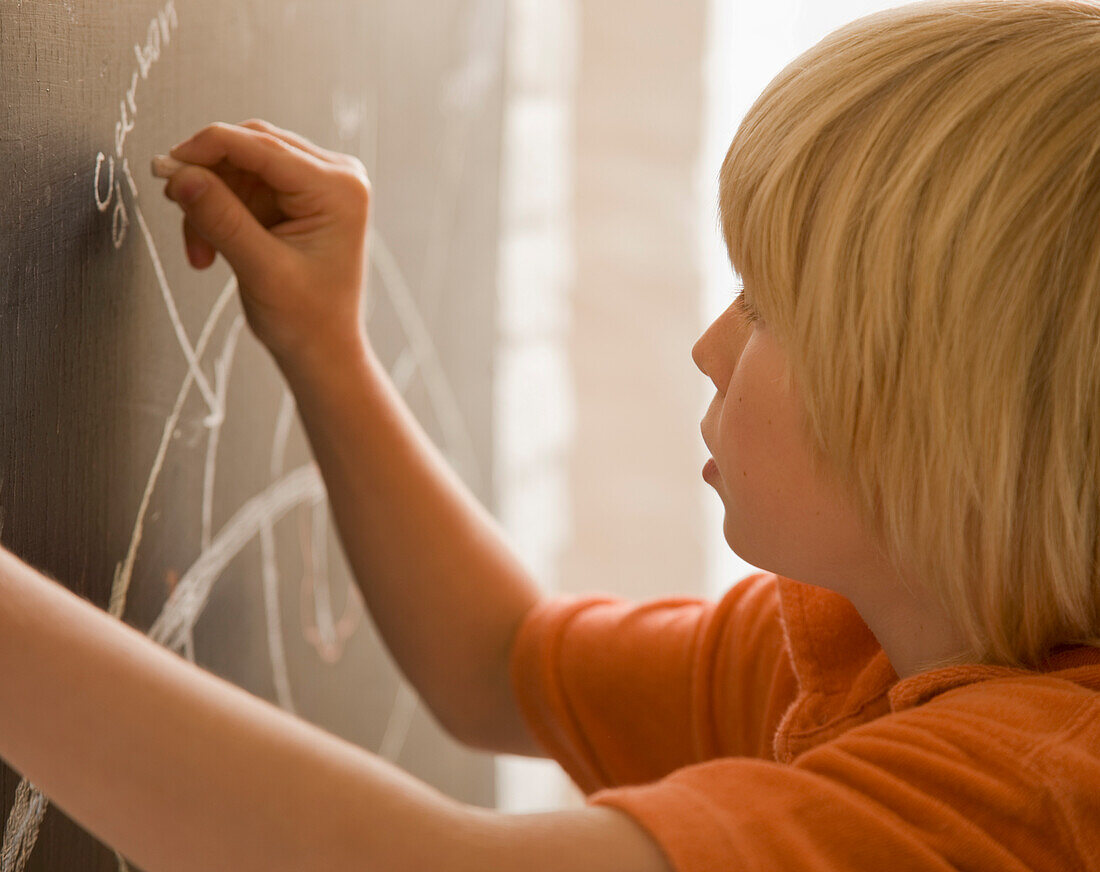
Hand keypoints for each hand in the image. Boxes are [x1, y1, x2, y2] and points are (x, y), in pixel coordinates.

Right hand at [161, 119, 370, 362]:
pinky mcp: (299, 196)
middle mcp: (336, 175)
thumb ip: (221, 219)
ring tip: (201, 251)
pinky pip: (245, 184)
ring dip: (210, 202)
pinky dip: (221, 210)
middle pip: (249, 146)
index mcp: (339, 188)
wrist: (323, 350)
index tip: (163, 168)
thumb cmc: (306, 320)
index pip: (260, 144)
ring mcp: (319, 183)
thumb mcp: (261, 271)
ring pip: (240, 165)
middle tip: (178, 213)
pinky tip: (212, 248)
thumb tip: (180, 174)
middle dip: (208, 180)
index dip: (205, 149)